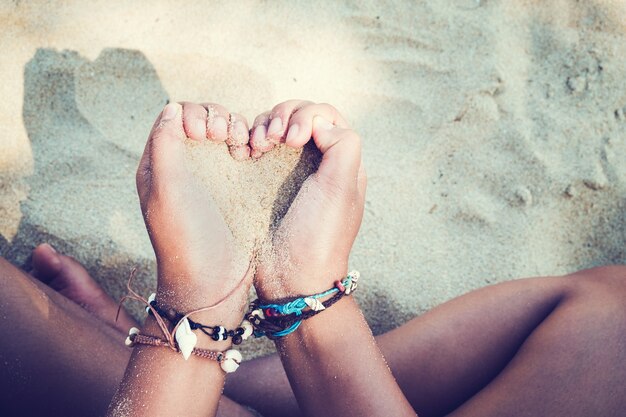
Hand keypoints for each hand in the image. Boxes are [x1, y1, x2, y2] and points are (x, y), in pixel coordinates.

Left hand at [136, 102, 251, 315]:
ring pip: (223, 131)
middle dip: (215, 118)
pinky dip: (247, 143)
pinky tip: (251, 154)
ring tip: (241, 146)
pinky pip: (240, 150)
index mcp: (158, 165)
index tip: (205, 133)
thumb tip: (173, 108)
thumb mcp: (168, 187)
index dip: (192, 115)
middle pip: (200, 119)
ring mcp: (209, 175)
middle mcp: (182, 167)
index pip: (173, 118)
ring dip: (234, 127)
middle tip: (224, 136)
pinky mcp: (232, 185)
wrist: (213, 279)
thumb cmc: (186, 235)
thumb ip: (167, 143)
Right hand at [251, 101, 366, 297]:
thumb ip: (341, 145)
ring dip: (265, 126)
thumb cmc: (319, 234)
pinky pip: (258, 147)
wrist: (291, 276)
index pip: (327, 116)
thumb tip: (319, 122)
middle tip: (272, 139)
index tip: (293, 140)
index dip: (307, 116)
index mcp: (342, 162)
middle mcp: (317, 162)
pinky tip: (246, 153)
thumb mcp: (341, 188)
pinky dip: (251, 140)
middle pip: (301, 116)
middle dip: (284, 116)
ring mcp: (289, 171)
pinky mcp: (265, 181)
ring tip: (256, 147)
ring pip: (277, 127)